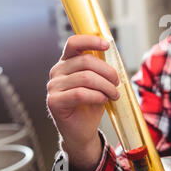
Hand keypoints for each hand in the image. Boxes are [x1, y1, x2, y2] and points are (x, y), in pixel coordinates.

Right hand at [46, 35, 119, 170]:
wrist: (83, 130)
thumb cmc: (91, 104)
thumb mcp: (100, 82)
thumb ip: (102, 68)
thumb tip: (116, 55)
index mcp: (67, 62)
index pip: (74, 43)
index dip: (91, 41)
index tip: (107, 45)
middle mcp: (57, 71)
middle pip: (86, 61)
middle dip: (107, 71)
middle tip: (117, 82)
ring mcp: (53, 86)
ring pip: (86, 78)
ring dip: (106, 86)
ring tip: (114, 94)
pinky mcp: (53, 101)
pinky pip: (80, 93)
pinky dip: (97, 96)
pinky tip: (104, 100)